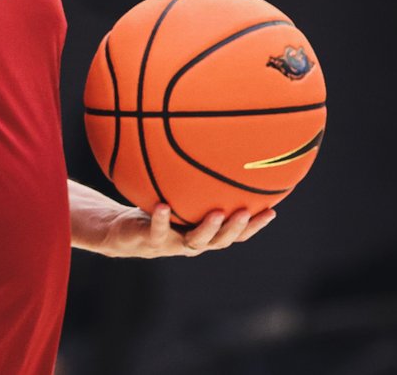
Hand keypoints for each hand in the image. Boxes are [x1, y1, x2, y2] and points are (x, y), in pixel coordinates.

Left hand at [101, 204, 275, 258]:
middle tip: (247, 212)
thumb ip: (198, 187)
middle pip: (220, 241)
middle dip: (235, 228)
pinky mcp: (150, 240)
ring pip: (195, 241)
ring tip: (217, 212)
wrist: (123, 234)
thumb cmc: (158, 212)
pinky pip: (157, 230)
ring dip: (207, 228)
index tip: (272, 210)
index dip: (255, 226)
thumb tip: (218, 152)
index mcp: (204, 235)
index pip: (235, 234)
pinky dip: (161, 219)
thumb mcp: (180, 199)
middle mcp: (192, 243)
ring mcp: (172, 244)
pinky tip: (164, 205)